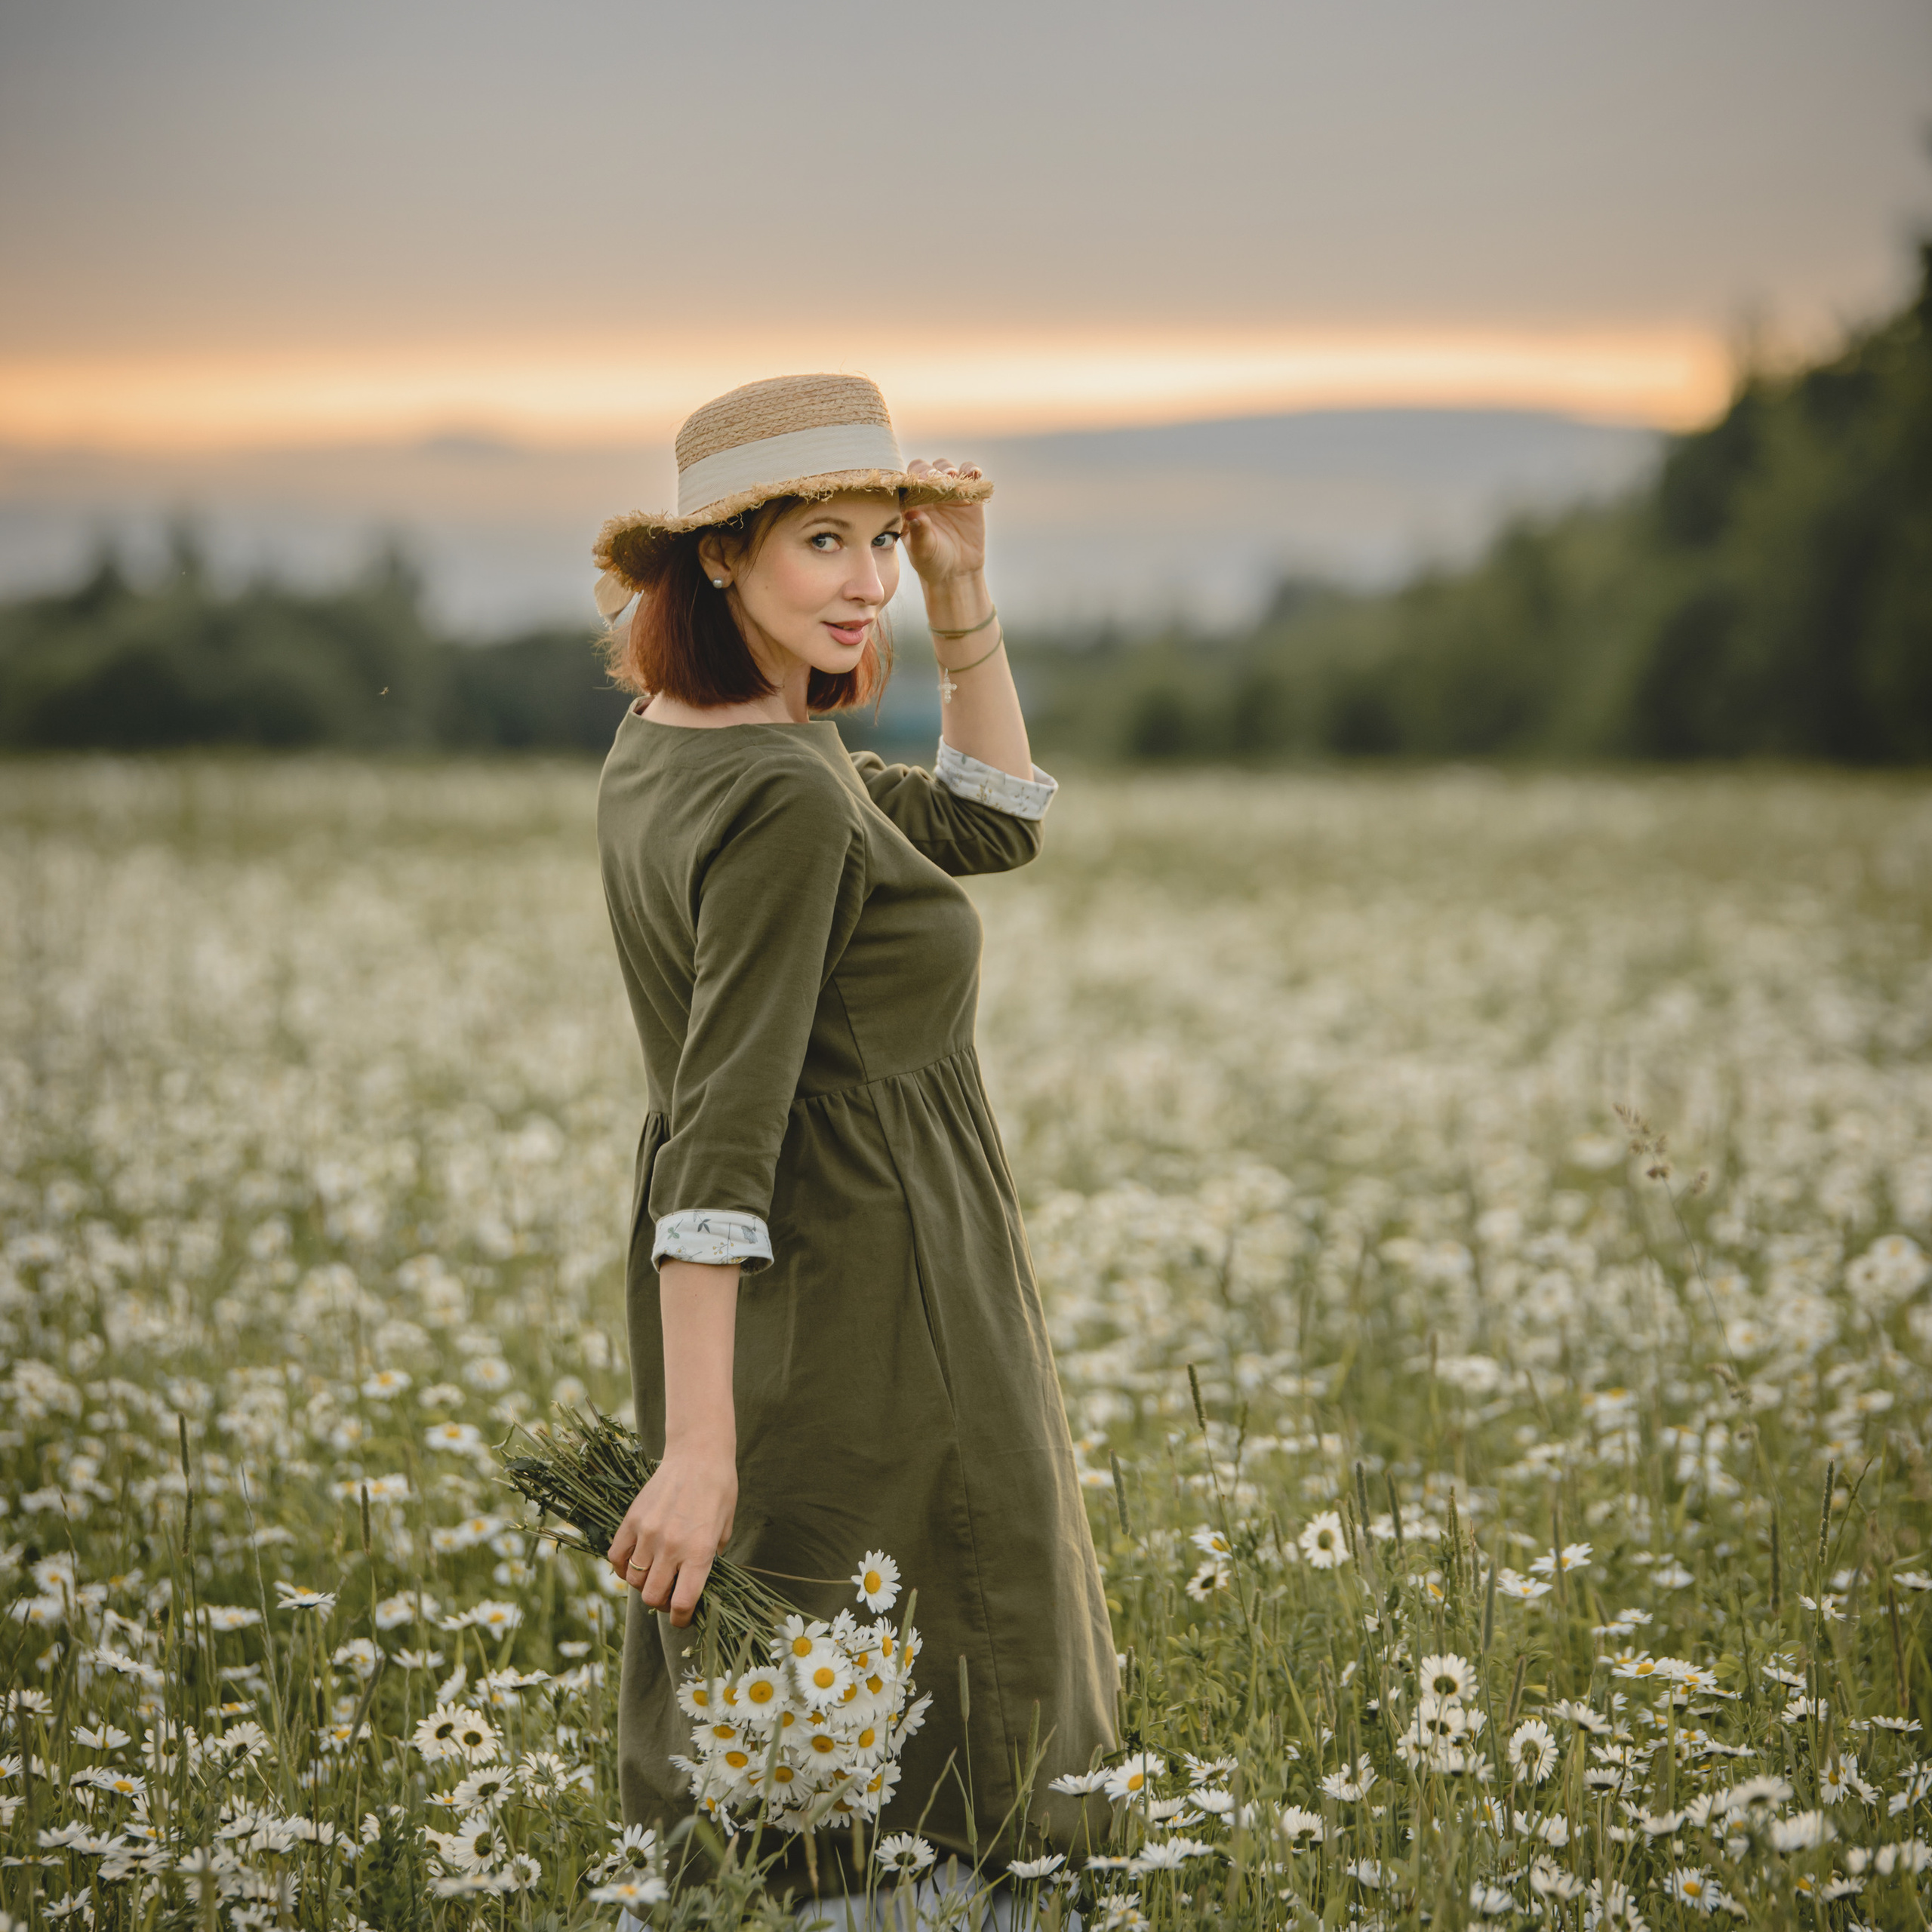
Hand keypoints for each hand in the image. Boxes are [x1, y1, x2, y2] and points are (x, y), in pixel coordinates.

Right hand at [606, 1447, 736, 1627]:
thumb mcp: (725, 1529)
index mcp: (699, 1551)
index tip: (682, 1618)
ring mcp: (648, 1533)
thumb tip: (696, 1584)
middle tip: (668, 1595)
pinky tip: (633, 1563)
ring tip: (654, 1575)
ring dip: (643, 1584)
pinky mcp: (631, 1519)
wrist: (698, 1454)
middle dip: (661, 1604)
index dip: (681, 1619)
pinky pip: (616, 1556)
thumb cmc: (719, 1490)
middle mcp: (671, 1546)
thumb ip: (710, 1559)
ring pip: (633, 1580)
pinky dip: (622, 1567)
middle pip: (653, 1597)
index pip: (682, 1603)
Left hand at [902, 457, 987, 587]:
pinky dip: (972, 471)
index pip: (905, 482)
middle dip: (928, 471)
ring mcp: (948, 492)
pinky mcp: (969, 495)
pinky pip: (970, 476)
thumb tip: (913, 514)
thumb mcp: (922, 550)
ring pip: (945, 469)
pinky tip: (974, 474)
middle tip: (933, 478)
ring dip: (947, 469)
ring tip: (951, 477)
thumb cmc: (932, 561)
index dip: (909, 479)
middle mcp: (926, 494)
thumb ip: (918, 532)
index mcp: (909, 503)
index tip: (916, 482)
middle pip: (924, 470)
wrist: (957, 572)